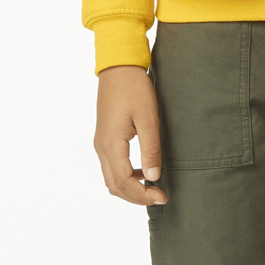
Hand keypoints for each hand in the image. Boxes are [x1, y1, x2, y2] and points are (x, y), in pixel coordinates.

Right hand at [94, 65, 167, 205]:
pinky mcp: (104, 138)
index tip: (163, 197)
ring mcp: (100, 143)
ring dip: (130, 188)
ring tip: (153, 189)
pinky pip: (112, 166)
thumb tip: (154, 178)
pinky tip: (145, 171)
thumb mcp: (148, 118)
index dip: (143, 195)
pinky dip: (126, 176)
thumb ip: (151, 149)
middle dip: (136, 197)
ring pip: (111, 178)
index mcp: (111, 144)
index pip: (124, 182)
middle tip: (160, 197)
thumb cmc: (134, 88)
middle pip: (114, 186)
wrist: (118, 67)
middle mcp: (101, 147)